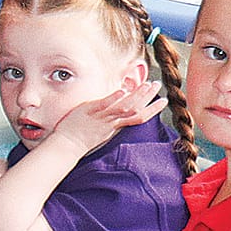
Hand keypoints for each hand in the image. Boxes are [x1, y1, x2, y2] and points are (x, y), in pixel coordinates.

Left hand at [43, 83, 165, 156]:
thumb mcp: (102, 128)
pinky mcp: (89, 112)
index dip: (152, 109)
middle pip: (134, 110)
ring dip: (136, 96)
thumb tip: (120, 106)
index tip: (164, 100)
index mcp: (115, 126)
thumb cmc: (82, 137)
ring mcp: (101, 117)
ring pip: (123, 107)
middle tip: (158, 85)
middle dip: (148, 97)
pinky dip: (113, 98)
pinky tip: (122, 90)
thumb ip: (112, 118)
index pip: (139, 117)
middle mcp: (111, 122)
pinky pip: (103, 105)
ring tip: (147, 85)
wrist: (67, 145)